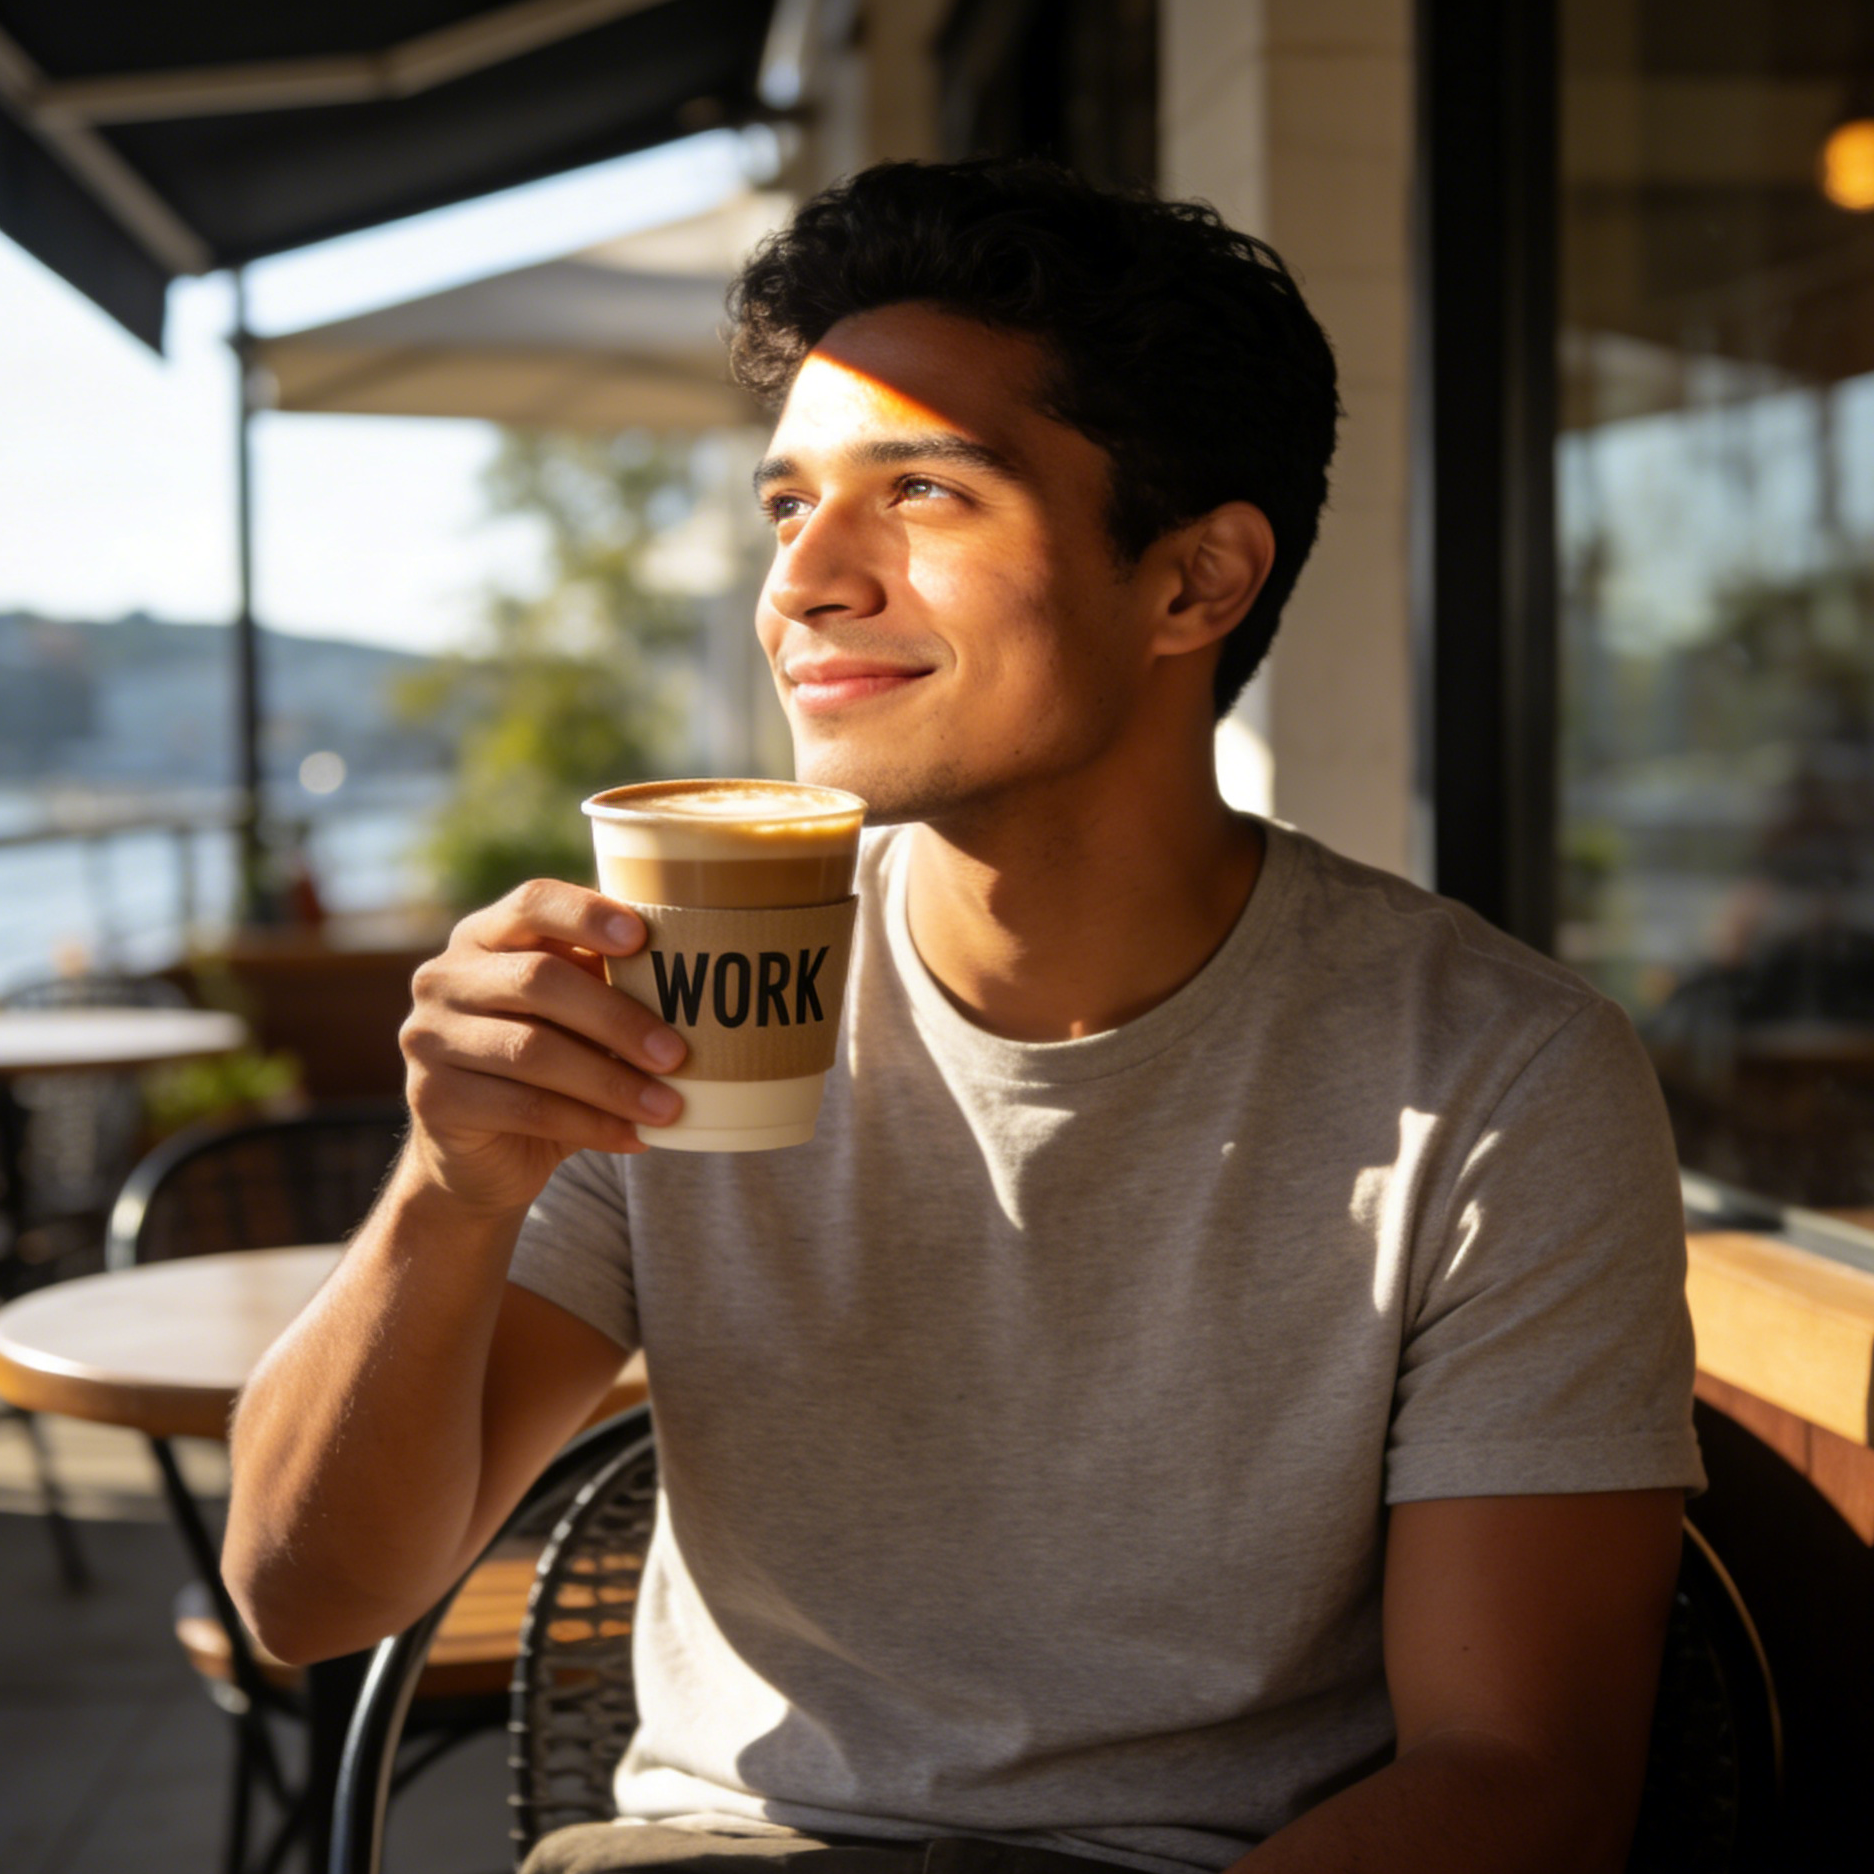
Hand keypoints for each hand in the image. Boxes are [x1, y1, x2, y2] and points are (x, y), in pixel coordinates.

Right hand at [398, 880, 686, 1215]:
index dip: (587, 915)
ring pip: (532, 1051)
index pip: (532, 903)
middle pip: (538, 980)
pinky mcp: (432, 1098)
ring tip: (669, 1107)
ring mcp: (429, 1037)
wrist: (478, 1155)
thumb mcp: (573, 1018)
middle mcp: (445, 977)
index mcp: (485, 936)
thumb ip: (607, 986)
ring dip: (612, 1082)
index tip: (642, 938)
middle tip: (677, 1053)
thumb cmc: (545, 1066)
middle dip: (617, 1018)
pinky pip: (524, 1108)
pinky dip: (590, 1124)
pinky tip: (634, 1137)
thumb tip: (694, 983)